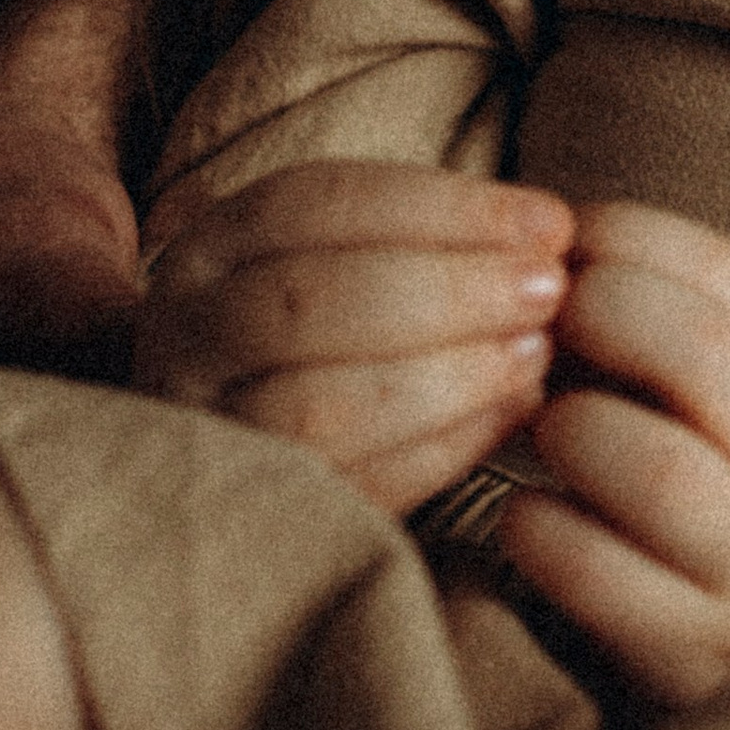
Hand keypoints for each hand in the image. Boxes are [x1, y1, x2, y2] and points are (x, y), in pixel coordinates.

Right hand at [136, 160, 573, 513]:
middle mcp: (179, 338)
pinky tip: (508, 417)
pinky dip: (442, 448)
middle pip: (309, 302)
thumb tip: (547, 233)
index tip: (550, 222)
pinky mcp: (246, 525)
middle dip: (450, 290)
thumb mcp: (344, 262)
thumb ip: (425, 241)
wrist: (231, 471)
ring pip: (319, 407)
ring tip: (535, 355)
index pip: (316, 203)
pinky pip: (349, 488)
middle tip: (549, 290)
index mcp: (206, 250)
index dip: (445, 208)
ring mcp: (204, 436)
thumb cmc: (326, 335)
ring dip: (449, 376)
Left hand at [488, 201, 729, 712]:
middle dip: (607, 319)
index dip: (636, 239)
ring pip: (663, 473)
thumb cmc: (703, 503)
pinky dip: (539, 530)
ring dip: (576, 429)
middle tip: (546, 332)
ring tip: (545, 430)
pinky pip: (597, 576)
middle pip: (709, 357)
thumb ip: (648, 329)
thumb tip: (536, 250)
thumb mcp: (710, 408)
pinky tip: (527, 516)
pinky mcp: (690, 649)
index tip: (564, 245)